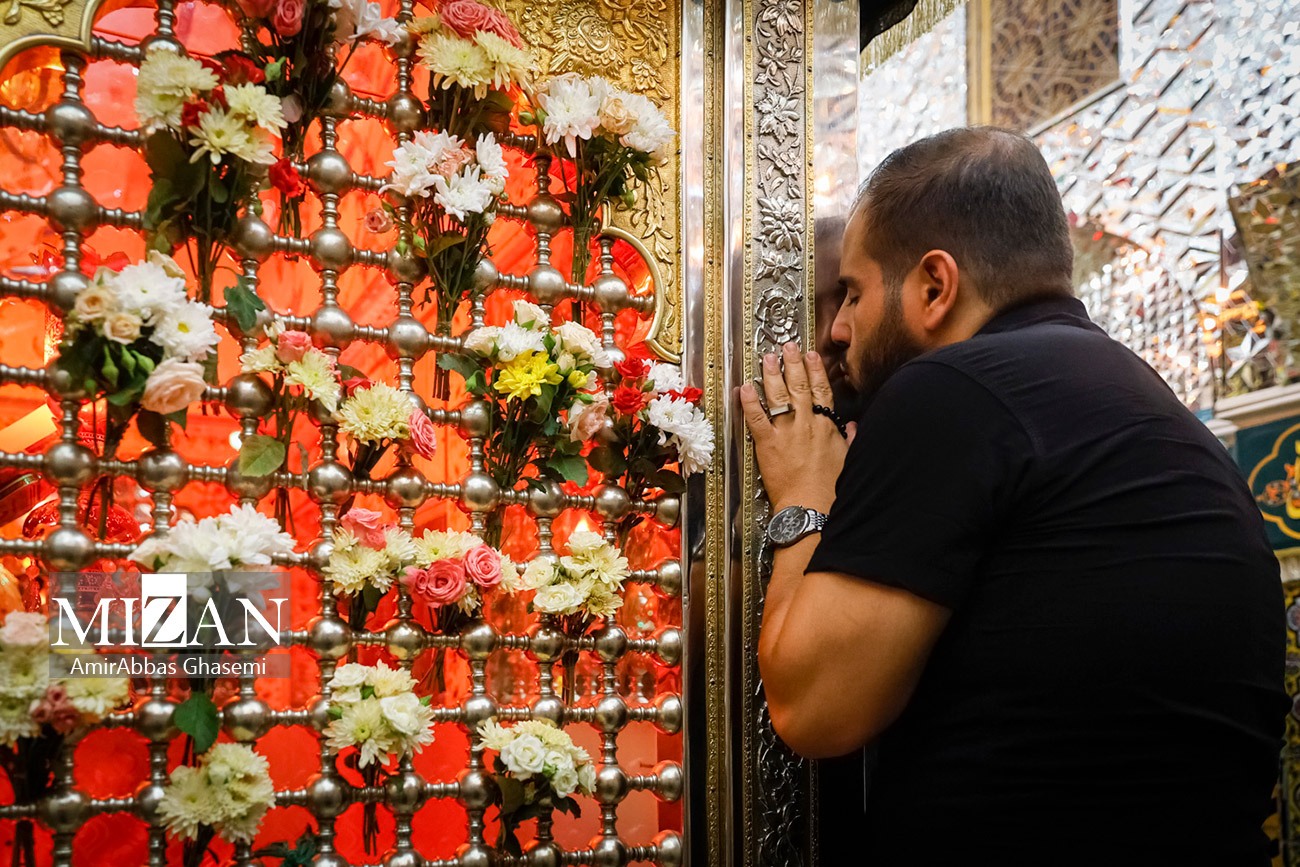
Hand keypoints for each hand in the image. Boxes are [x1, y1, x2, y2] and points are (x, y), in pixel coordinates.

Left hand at [738, 342, 857, 513]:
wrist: (813, 507)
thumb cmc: (831, 490)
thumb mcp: (848, 460)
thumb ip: (848, 439)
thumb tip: (851, 427)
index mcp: (827, 427)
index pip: (822, 391)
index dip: (816, 371)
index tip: (811, 356)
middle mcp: (807, 424)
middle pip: (800, 386)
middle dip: (793, 363)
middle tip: (788, 347)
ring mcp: (787, 432)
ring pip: (779, 396)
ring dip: (772, 374)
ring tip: (768, 358)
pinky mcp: (768, 445)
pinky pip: (756, 418)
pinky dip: (749, 402)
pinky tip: (744, 388)